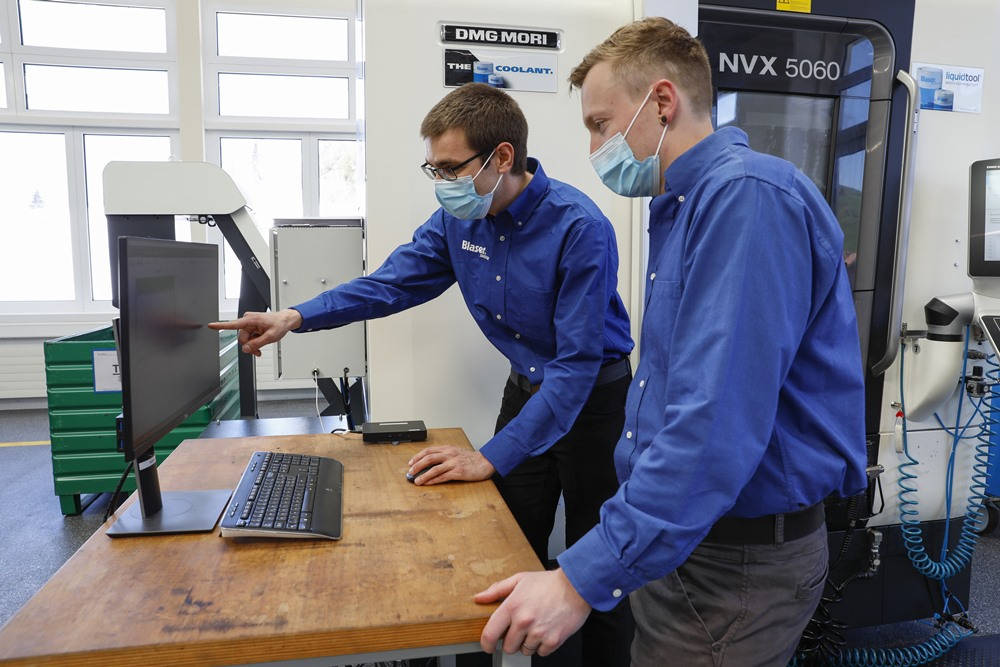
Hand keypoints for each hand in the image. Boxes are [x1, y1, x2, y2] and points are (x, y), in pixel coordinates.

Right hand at [208, 309, 302, 356]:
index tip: (210, 325)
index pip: (233, 324)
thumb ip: (257, 344)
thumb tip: (245, 349)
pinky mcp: (250, 327)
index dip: (220, 326)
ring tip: (261, 348)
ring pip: (245, 340)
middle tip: (258, 352)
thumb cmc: (279, 324)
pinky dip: (253, 343)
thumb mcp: (270, 337)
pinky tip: (260, 345)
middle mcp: (247, 321)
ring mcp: (248, 324)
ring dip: (252, 346)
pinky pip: (248, 338)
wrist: (285, 320)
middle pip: (241, 339)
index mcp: (250, 320)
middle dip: (249, 346)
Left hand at [406, 445, 494, 484]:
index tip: (410, 463)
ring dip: (423, 475)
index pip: (428, 450)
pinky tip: (428, 483)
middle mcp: (449, 454)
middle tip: (410, 472)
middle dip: (417, 465)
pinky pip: (443, 476)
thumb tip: (429, 462)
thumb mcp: (456, 452)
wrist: (485, 462)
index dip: (418, 456)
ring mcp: (454, 463)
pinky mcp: (458, 472)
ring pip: (434, 468)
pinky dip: (434, 480)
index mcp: (447, 448)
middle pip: (429, 458)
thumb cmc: (470, 459)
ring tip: (417, 481)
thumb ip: (444, 455)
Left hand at [475, 568, 590, 656]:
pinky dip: (543, 646)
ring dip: (528, 643)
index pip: (490, 634)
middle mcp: (524, 621)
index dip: (486, 644)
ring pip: (525, 651)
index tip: (488, 646)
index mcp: (512, 606)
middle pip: (508, 647)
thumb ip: (497, 590)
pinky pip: (541, 653)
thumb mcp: (519, 580)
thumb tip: (479, 598)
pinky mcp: (553, 640)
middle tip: (521, 629)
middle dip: (512, 641)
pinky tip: (546, 631)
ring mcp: (539, 632)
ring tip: (536, 626)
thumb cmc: (549, 583)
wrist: (576, 586)